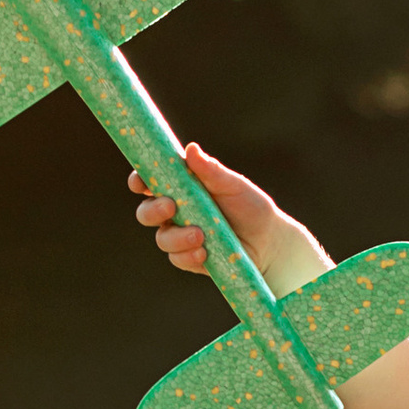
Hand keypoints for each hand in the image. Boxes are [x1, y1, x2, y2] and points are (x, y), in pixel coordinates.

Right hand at [129, 140, 298, 282]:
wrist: (269, 241)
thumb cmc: (250, 206)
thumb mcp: (233, 186)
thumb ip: (211, 171)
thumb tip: (190, 149)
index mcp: (181, 188)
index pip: (150, 182)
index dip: (139, 180)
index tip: (140, 182)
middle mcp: (175, 212)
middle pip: (145, 212)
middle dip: (153, 210)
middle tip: (171, 207)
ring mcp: (180, 236)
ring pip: (161, 238)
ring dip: (176, 237)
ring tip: (201, 235)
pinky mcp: (189, 258)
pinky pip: (177, 258)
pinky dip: (188, 255)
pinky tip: (204, 253)